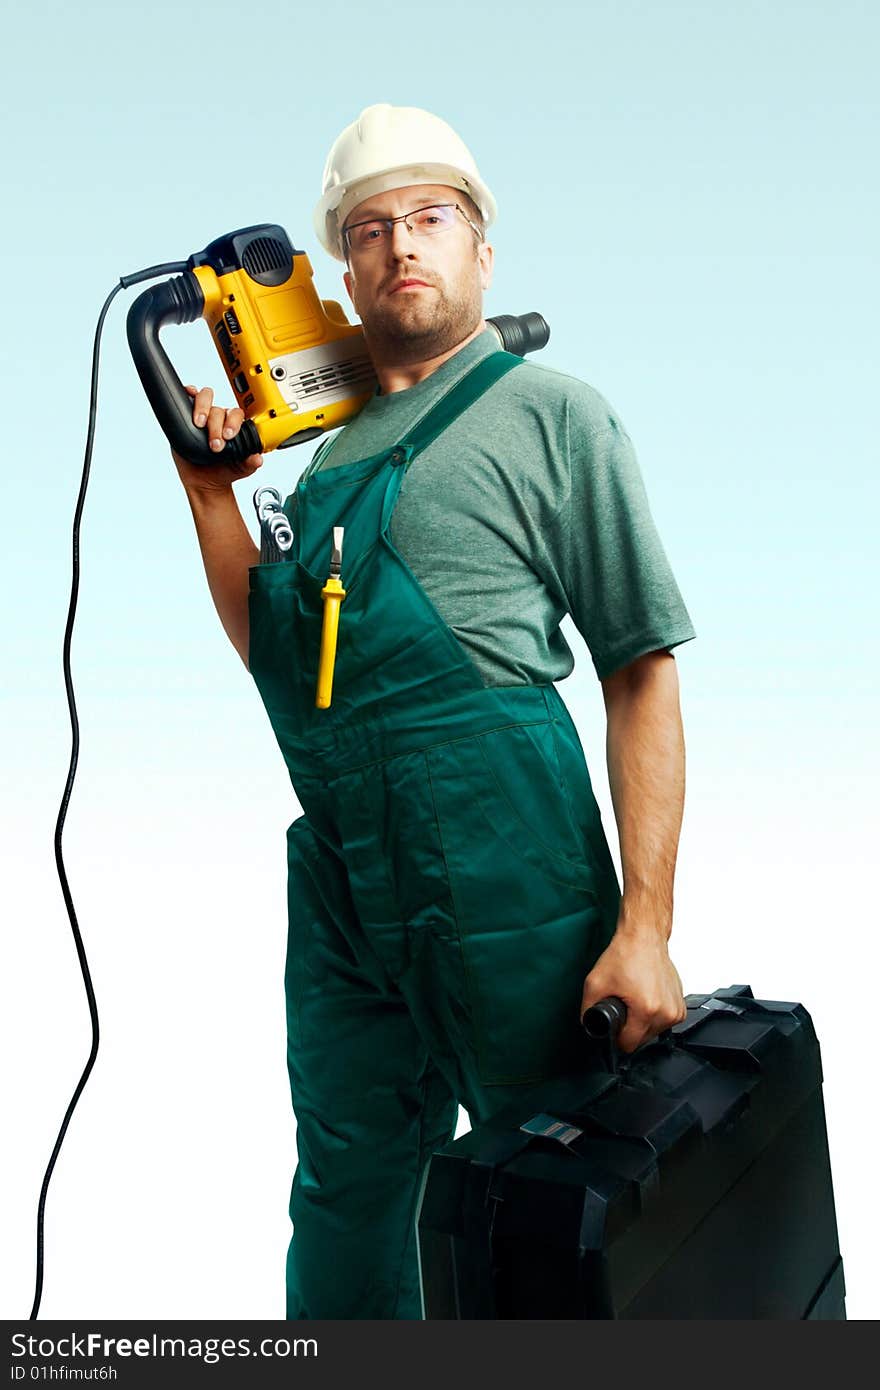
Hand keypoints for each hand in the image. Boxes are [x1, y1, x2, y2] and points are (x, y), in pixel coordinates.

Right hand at [171, 384, 263, 492]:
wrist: (204, 481)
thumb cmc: (224, 471)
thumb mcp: (241, 469)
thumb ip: (250, 463)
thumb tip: (258, 459)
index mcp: (233, 425)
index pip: (236, 414)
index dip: (233, 423)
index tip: (228, 435)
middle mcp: (219, 418)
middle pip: (218, 409)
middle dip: (216, 426)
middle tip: (214, 443)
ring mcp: (202, 416)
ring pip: (204, 399)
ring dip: (202, 409)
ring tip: (199, 424)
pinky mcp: (186, 416)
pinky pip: (187, 399)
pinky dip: (188, 393)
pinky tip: (188, 397)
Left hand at [580, 924, 686, 1053]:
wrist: (644, 938)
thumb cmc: (625, 955)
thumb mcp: (595, 983)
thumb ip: (587, 1011)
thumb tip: (589, 1026)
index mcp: (647, 1010)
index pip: (628, 1045)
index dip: (616, 1036)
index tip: (615, 1021)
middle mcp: (666, 1012)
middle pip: (642, 1040)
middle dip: (630, 1026)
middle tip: (625, 1002)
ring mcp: (676, 1010)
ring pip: (653, 1032)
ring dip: (642, 1021)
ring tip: (636, 997)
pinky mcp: (681, 1006)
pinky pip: (663, 1021)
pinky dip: (654, 1013)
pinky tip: (646, 996)